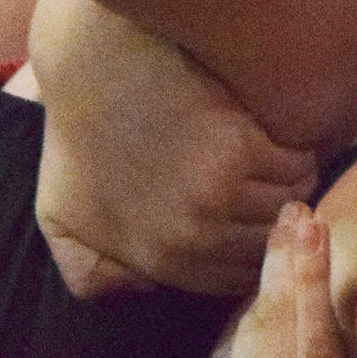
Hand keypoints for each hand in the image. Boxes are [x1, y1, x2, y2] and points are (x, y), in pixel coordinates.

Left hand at [33, 0, 317, 295]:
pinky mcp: (242, 145)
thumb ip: (90, 272)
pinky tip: (274, 135)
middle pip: (270, 245)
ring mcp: (219, 191)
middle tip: (270, 191)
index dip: (249, 252)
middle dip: (276, 221)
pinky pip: (297, 163)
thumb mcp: (59, 217)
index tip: (250, 224)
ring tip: (276, 163)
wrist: (93, 64)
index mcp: (158, 257)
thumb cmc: (78, 137)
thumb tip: (140, 294)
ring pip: (292, 203)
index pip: (237, 279)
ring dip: (292, 185)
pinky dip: (295, 151)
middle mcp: (192, 233)